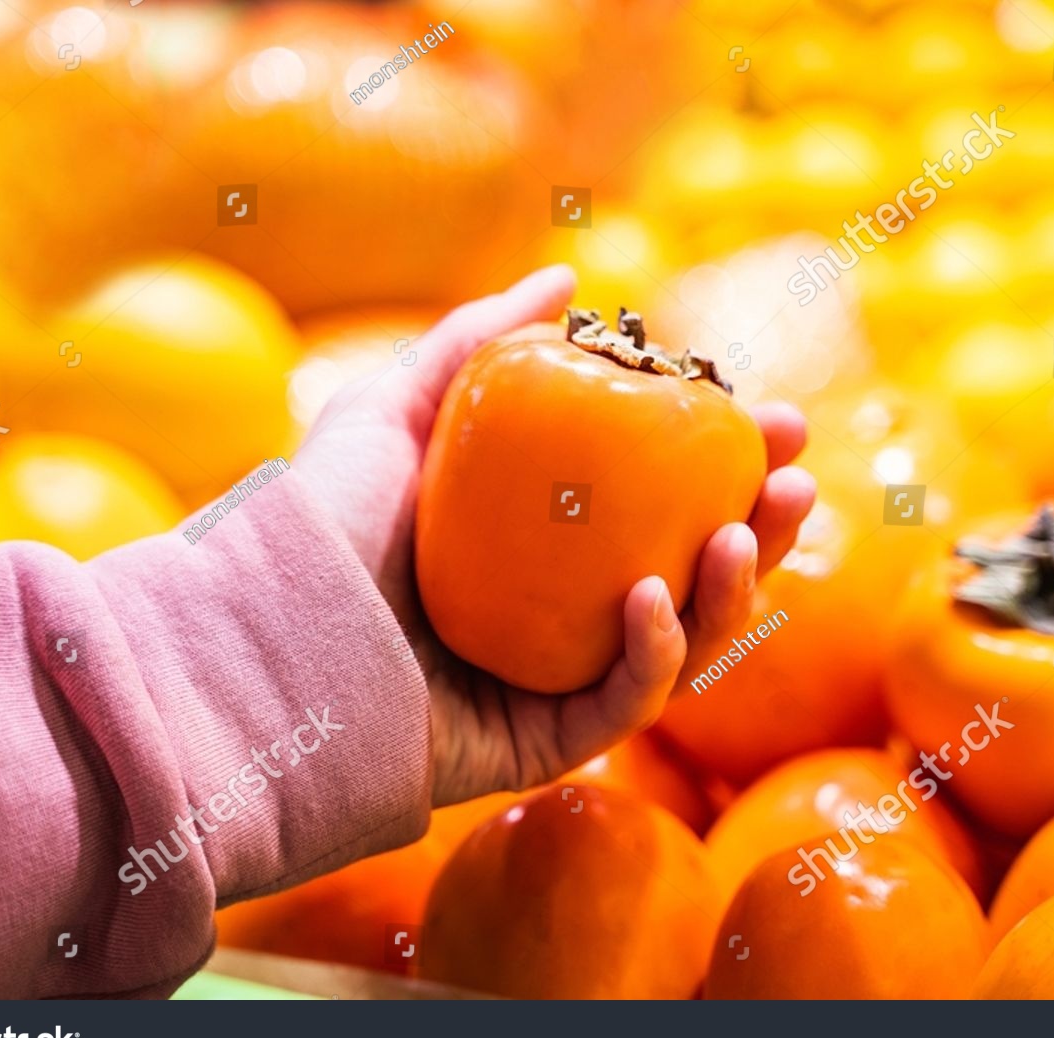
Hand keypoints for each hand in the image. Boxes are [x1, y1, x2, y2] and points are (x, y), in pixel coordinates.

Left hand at [299, 266, 815, 805]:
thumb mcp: (392, 410)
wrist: (257, 642)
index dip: (723, 461)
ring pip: (680, 642)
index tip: (773, 419)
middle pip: (687, 571)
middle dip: (759, 527)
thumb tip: (567, 280)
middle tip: (797, 480)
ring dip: (732, 589)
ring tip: (745, 529)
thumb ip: (478, 343)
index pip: (654, 500)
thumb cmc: (317, 526)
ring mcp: (553, 678)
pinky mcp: (541, 740)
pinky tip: (653, 593)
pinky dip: (654, 651)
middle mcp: (556, 608)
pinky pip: (623, 702)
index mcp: (538, 540)